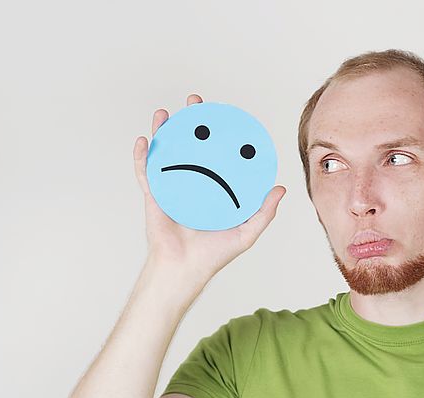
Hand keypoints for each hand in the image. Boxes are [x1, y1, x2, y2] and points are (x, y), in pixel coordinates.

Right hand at [133, 93, 285, 284]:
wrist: (185, 269)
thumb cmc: (214, 255)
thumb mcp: (246, 232)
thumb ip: (264, 212)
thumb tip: (280, 188)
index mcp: (213, 189)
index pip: (218, 155)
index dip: (220, 136)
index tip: (226, 116)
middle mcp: (192, 184)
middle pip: (191, 146)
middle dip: (192, 122)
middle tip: (196, 103)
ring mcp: (171, 188)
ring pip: (165, 153)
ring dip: (163, 131)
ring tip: (164, 113)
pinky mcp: (154, 197)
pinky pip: (146, 173)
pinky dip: (143, 157)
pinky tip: (144, 141)